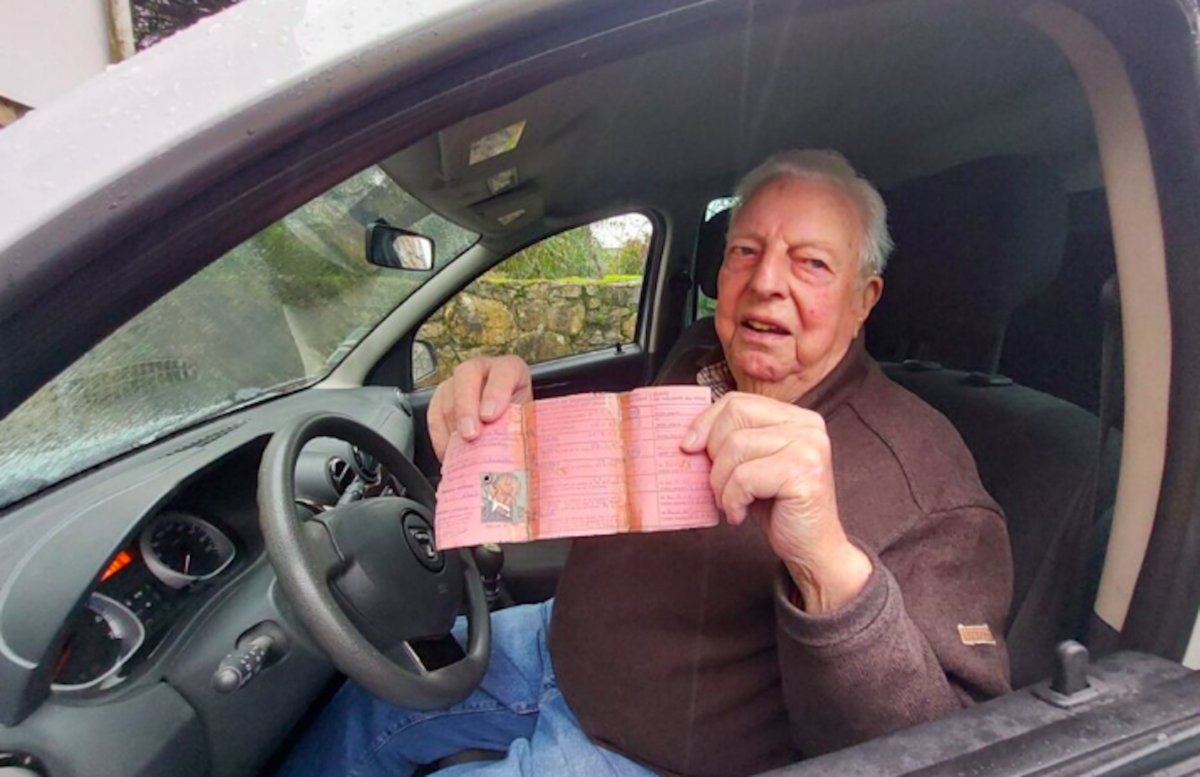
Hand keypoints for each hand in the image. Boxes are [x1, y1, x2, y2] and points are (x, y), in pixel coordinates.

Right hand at [427, 355, 532, 461]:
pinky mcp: (440, 398)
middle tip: (470, 435)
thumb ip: (523, 428)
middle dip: (467, 408)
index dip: (495, 393)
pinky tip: (450, 453)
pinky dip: (440, 437)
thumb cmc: (518, 422)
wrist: (506, 423)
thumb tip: (520, 452)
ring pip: (448, 398)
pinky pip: (434, 416)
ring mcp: (458, 382)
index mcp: (511, 369)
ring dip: (453, 428)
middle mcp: (483, 369)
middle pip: (467, 376)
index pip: (504, 372)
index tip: (490, 417)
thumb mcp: (527, 421)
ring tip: (462, 452)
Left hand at [682, 392, 871, 612]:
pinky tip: (740, 514)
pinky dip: (733, 500)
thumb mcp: (753, 465)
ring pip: (735, 448)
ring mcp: (808, 447)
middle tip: (718, 485)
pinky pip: (744, 478)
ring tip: (730, 503)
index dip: (706, 422)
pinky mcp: (803, 473)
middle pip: (734, 417)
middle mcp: (807, 426)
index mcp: (795, 417)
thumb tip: (688, 437)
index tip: (688, 446)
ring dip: (721, 483)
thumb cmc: (779, 507)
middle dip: (714, 454)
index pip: (737, 401)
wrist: (812, 548)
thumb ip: (733, 442)